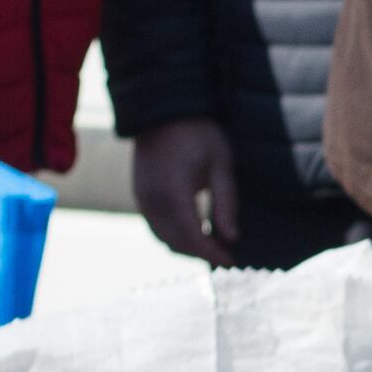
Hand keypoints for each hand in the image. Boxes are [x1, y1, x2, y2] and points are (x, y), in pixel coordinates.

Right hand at [129, 119, 241, 261]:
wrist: (162, 110)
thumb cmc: (197, 132)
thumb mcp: (220, 164)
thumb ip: (226, 202)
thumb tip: (232, 238)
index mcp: (173, 191)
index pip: (192, 236)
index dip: (212, 253)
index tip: (232, 261)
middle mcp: (152, 200)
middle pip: (176, 243)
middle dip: (202, 253)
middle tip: (228, 253)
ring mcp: (142, 198)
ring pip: (164, 238)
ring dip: (188, 246)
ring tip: (214, 243)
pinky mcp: (139, 195)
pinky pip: (156, 226)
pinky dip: (175, 235)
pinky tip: (196, 230)